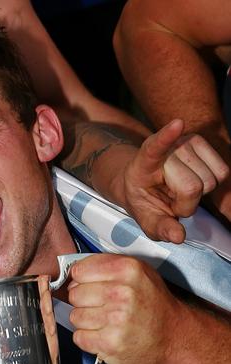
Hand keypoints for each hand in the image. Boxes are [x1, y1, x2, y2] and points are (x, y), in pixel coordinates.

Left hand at [68, 254, 182, 363]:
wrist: (174, 336)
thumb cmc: (152, 303)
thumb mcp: (137, 271)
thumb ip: (106, 264)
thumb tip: (73, 270)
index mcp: (127, 269)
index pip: (79, 270)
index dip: (80, 279)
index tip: (88, 284)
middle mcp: (122, 293)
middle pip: (74, 294)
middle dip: (83, 300)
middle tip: (101, 305)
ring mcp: (116, 319)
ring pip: (75, 316)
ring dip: (86, 321)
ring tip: (105, 321)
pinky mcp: (111, 343)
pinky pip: (79, 337)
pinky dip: (88, 338)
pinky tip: (104, 334)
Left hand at [122, 119, 228, 242]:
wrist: (144, 180)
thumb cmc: (144, 198)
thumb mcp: (145, 216)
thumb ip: (159, 227)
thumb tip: (178, 236)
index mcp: (143, 163)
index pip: (154, 148)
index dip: (166, 137)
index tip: (178, 123)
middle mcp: (166, 148)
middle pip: (192, 187)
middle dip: (186, 204)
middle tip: (170, 200)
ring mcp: (185, 142)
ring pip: (211, 181)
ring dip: (199, 194)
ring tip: (179, 190)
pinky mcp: (202, 142)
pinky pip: (222, 172)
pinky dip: (212, 183)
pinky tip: (194, 180)